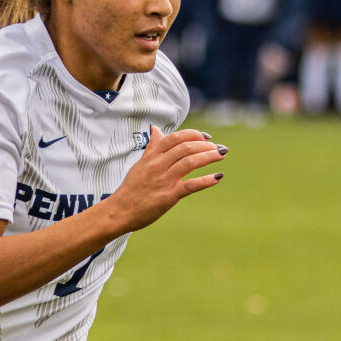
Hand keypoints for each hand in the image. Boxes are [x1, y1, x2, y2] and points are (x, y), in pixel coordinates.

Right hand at [105, 126, 225, 232]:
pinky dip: (206, 180)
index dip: (194, 134)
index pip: (175, 138)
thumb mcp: (140, 164)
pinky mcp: (168, 196)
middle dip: (205, 145)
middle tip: (218, 148)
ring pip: (189, 162)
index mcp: (152, 157)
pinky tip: (217, 177)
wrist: (119, 211)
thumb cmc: (130, 189)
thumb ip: (151, 147)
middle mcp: (158, 166)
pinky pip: (190, 185)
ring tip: (221, 155)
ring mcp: (163, 180)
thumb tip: (155, 128)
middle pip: (185, 147)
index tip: (206, 137)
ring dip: (208, 156)